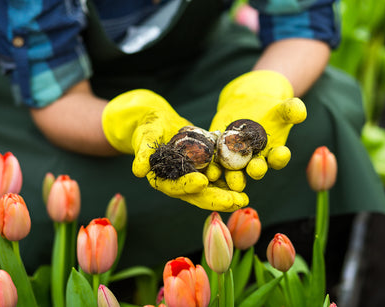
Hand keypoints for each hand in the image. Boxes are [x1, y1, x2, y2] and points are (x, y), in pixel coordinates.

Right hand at [102, 89, 248, 210]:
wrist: (160, 122)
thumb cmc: (149, 126)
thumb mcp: (144, 135)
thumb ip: (142, 153)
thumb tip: (138, 170)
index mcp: (161, 179)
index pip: (174, 186)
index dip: (187, 185)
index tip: (202, 182)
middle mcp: (179, 182)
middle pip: (197, 193)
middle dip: (216, 198)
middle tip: (235, 202)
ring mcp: (194, 176)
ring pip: (212, 188)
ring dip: (228, 194)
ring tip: (244, 199)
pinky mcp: (205, 168)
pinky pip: (219, 176)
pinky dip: (231, 179)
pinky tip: (247, 182)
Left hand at [209, 70, 306, 187]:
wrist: (248, 105)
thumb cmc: (269, 109)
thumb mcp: (279, 108)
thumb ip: (290, 111)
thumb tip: (300, 109)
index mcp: (274, 155)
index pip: (279, 158)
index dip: (280, 157)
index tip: (281, 152)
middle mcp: (255, 163)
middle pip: (256, 169)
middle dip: (255, 170)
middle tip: (254, 169)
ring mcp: (236, 161)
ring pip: (234, 171)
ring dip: (231, 174)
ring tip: (229, 174)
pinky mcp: (218, 154)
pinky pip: (215, 161)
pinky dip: (212, 164)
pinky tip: (209, 166)